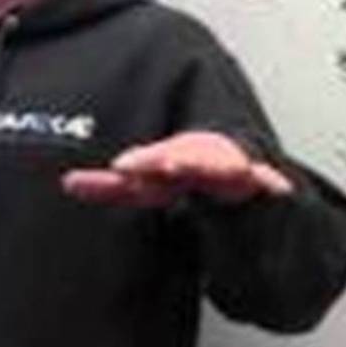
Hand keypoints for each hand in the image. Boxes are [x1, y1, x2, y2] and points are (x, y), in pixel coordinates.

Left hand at [61, 130, 292, 207]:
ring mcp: (230, 169)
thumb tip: (68, 182)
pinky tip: (277, 186)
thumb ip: (109, 188)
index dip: (141, 164)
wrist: (237, 176)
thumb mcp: (148, 187)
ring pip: (225, 165)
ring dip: (223, 165)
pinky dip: (272, 182)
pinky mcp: (258, 180)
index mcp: (172, 161)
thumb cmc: (188, 180)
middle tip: (170, 163)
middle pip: (188, 157)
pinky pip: (266, 181)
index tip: (121, 167)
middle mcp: (201, 161)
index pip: (152, 164)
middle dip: (179, 160)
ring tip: (228, 167)